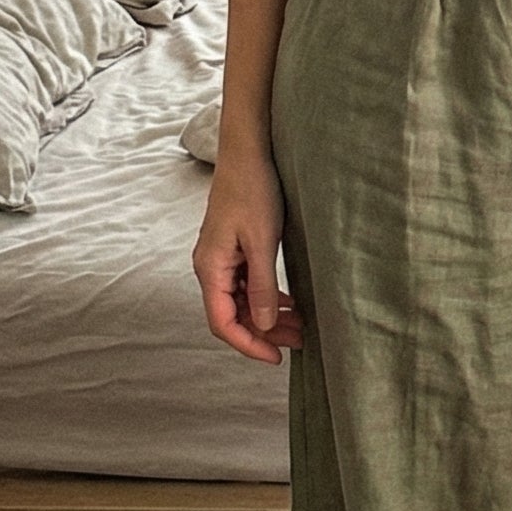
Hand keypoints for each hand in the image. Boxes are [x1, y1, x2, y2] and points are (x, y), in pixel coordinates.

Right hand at [193, 150, 304, 364]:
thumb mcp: (263, 240)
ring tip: (301, 326)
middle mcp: (210, 267)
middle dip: (264, 333)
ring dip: (268, 316)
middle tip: (300, 341)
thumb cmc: (253, 190)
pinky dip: (267, 297)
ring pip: (242, 302)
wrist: (248, 152)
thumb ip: (262, 285)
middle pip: (233, 316)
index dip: (249, 345)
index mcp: (210, 268)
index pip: (223, 323)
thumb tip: (264, 325)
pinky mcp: (234, 250)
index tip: (276, 358)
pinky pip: (247, 285)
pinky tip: (289, 303)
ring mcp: (221, 259)